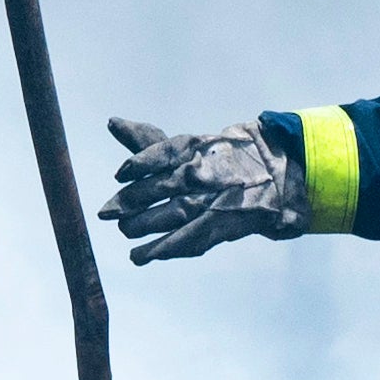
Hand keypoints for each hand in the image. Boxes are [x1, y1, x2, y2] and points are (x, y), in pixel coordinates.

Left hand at [102, 114, 306, 261]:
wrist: (272, 179)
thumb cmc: (217, 161)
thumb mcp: (186, 147)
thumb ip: (147, 141)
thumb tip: (112, 123)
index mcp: (194, 149)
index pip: (164, 152)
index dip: (141, 162)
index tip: (121, 175)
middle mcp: (204, 173)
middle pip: (164, 186)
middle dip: (133, 200)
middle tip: (108, 212)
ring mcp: (213, 201)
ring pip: (174, 214)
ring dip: (144, 226)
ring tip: (125, 231)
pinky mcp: (219, 226)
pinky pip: (188, 239)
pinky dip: (163, 249)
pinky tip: (141, 256)